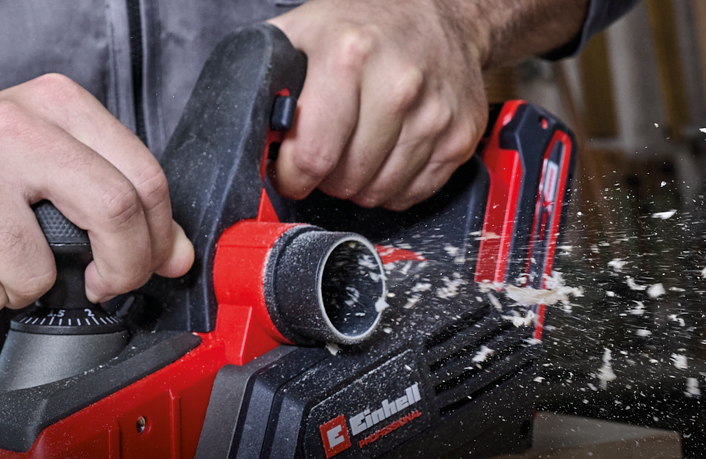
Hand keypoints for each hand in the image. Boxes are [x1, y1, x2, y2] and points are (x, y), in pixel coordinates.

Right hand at [0, 74, 192, 316]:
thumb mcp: (44, 162)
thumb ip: (113, 197)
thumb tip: (175, 253)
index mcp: (52, 103)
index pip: (142, 175)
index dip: (157, 238)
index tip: (149, 264)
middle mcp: (9, 126)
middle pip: (112, 211)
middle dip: (120, 270)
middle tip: (103, 286)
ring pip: (39, 271)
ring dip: (25, 289)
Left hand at [267, 0, 493, 210]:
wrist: (440, 12)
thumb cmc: (363, 25)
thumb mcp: (300, 34)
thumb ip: (266, 82)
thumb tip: (245, 134)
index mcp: (349, 56)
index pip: (313, 155)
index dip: (291, 174)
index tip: (289, 170)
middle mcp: (399, 84)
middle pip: (345, 180)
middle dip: (324, 177)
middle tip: (323, 154)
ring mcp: (435, 113)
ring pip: (378, 192)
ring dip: (357, 184)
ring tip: (352, 151)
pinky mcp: (460, 136)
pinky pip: (412, 193)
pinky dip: (391, 185)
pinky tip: (384, 155)